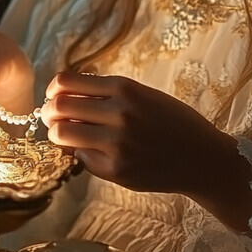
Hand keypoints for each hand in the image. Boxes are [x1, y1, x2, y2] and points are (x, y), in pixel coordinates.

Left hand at [41, 72, 237, 197]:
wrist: (201, 157)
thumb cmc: (172, 122)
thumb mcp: (143, 95)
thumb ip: (108, 94)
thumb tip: (64, 95)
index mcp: (125, 88)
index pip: (67, 82)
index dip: (54, 89)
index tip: (54, 95)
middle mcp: (119, 113)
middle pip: (58, 107)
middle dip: (49, 112)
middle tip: (53, 117)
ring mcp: (116, 143)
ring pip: (61, 133)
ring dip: (59, 133)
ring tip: (69, 135)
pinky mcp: (116, 169)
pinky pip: (81, 157)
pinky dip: (82, 153)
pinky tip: (96, 152)